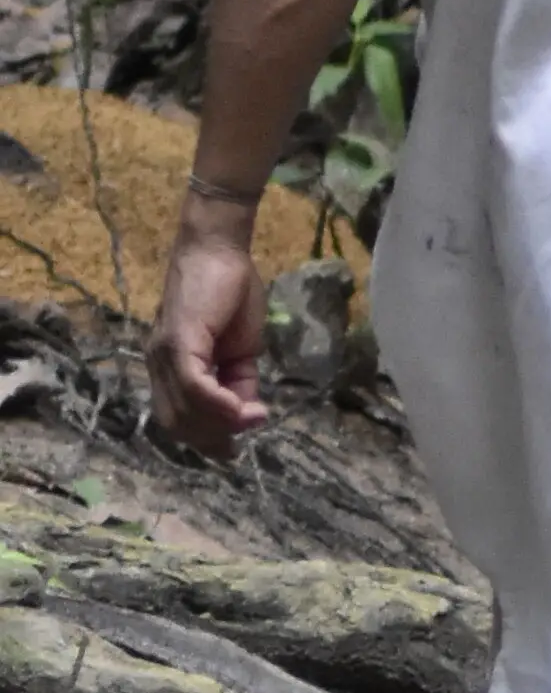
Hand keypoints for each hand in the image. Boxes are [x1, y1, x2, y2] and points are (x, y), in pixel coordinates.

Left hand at [148, 182, 269, 457]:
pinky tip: (241, 408)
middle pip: (176, 423)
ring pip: (183, 411)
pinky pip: (194, 387)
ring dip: (219, 424)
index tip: (235, 445)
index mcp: (170, 368)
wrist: (220, 248)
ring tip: (251, 418)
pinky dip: (219, 404)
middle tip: (244, 438)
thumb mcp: (241, 348)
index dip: (206, 438)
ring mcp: (165, 355)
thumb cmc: (231, 290)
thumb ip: (239, 382)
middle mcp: (158, 365)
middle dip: (212, 439)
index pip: (178, 419)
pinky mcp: (178, 342)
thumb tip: (247, 413)